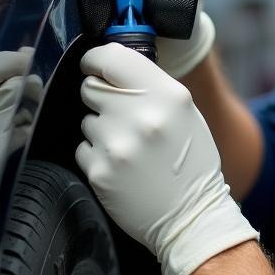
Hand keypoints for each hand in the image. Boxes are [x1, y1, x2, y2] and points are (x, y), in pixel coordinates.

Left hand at [76, 42, 257, 274]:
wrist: (191, 217)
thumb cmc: (190, 163)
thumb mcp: (185, 113)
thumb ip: (151, 85)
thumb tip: (110, 66)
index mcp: (166, 95)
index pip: (111, 57)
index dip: (96, 61)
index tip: (94, 67)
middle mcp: (140, 115)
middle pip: (91, 87)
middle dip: (102, 100)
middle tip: (122, 118)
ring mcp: (117, 144)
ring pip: (87, 120)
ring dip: (101, 130)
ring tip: (128, 148)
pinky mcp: (100, 171)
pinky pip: (82, 148)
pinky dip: (96, 155)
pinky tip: (120, 166)